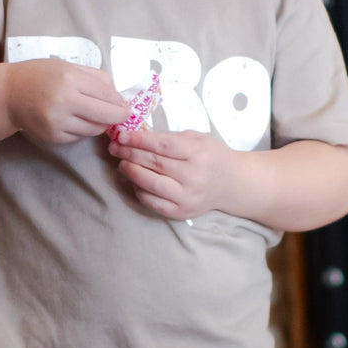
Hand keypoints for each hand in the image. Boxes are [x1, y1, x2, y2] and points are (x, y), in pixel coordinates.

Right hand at [6, 59, 127, 145]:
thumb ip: (94, 77)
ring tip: (96, 115)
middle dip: (119, 116)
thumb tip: (118, 95)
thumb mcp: (66, 66)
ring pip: (94, 129)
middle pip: (105, 115)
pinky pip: (79, 137)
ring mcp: (58, 122)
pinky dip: (84, 130)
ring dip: (101, 124)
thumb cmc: (40, 76)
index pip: (107, 94)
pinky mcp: (53, 136)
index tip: (124, 105)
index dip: (120, 102)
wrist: (9, 94)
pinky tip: (77, 120)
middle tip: (122, 115)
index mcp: (70, 79)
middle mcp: (64, 101)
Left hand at [109, 128, 235, 220]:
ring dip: (131, 172)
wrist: (232, 183)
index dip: (138, 140)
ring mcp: (187, 197)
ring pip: (150, 184)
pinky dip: (139, 190)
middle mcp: (194, 177)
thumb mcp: (197, 138)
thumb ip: (169, 138)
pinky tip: (135, 180)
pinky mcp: (181, 212)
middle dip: (130, 153)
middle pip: (154, 163)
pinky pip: (153, 202)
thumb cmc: (212, 156)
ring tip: (121, 163)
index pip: (162, 145)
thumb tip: (137, 135)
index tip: (122, 135)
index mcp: (198, 153)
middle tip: (115, 147)